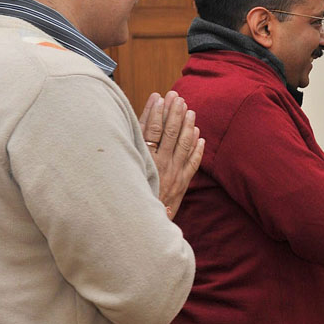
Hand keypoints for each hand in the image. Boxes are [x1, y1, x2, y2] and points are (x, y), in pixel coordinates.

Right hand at [138, 91, 204, 219]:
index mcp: (144, 161)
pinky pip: (193, 163)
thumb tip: (129, 134)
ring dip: (187, 125)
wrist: (141, 227)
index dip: (155, 113)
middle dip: (173, 112)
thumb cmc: (129, 198)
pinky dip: (197, 149)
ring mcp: (174, 174)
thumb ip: (128, 155)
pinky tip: (199, 136)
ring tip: (190, 110)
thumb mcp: (124, 176)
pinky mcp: (182, 184)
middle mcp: (161, 165)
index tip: (158, 97)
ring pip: (183, 144)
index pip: (151, 131)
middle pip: (169, 133)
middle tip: (177, 96)